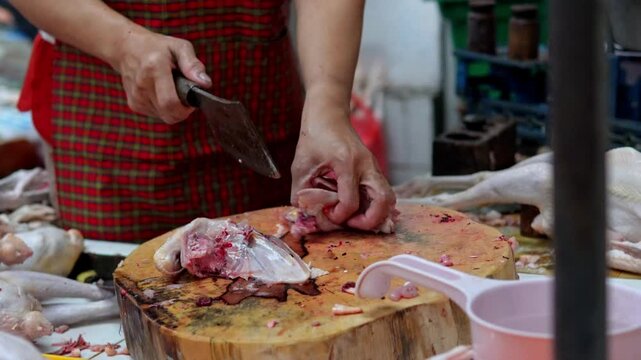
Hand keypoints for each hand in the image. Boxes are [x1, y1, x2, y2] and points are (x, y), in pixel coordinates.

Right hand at [112, 28, 211, 123]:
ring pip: (164, 116)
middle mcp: (142, 84)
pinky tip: (162, 93)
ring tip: (172, 90)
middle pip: (169, 114)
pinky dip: (164, 108)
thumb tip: (205, 83)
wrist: (126, 48)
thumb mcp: (179, 47)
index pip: (170, 103)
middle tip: (186, 97)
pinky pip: (157, 114)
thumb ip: (193, 64)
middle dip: (182, 111)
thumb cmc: (157, 47)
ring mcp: (136, 96)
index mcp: (154, 68)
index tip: (192, 101)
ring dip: (173, 109)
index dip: (186, 108)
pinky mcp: (134, 104)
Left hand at [290, 93, 395, 229]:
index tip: (327, 215)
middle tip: (351, 224)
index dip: (339, 216)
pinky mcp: (374, 170)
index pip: (350, 201)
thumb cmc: (314, 137)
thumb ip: (300, 192)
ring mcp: (374, 167)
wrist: (329, 115)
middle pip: (383, 201)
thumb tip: (305, 214)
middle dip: (369, 221)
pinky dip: (376, 206)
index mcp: (347, 163)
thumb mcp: (300, 166)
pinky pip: (383, 192)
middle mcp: (366, 166)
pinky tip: (359, 209)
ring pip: (389, 198)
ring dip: (376, 214)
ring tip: (357, 218)